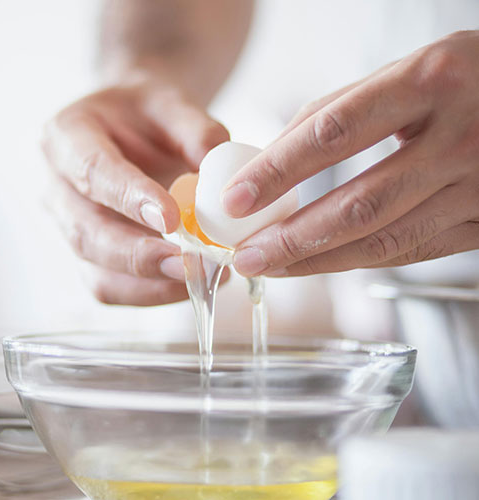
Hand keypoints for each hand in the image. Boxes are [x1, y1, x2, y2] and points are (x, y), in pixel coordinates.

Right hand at [42, 76, 229, 304]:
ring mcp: (68, 226)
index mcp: (65, 136)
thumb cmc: (145, 113)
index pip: (91, 170)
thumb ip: (194, 128)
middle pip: (85, 232)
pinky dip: (149, 293)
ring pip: (94, 269)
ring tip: (198, 278)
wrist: (131, 128)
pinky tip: (188, 284)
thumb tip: (217, 164)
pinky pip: (110, 286)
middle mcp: (56, 186)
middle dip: (136, 254)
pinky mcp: (88, 255)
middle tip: (185, 263)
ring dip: (146, 282)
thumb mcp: (170, 101)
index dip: (127, 197)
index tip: (170, 218)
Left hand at [222, 30, 478, 276]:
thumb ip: (340, 111)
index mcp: (430, 81)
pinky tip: (319, 263)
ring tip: (270, 266)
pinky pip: (411, 251)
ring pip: (385, 240)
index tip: (235, 199)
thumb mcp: (406, 71)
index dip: (278, 171)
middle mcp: (461, 136)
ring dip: (317, 261)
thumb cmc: (464, 79)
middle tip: (245, 254)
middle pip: (359, 203)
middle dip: (291, 238)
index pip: (334, 132)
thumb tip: (271, 159)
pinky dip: (357, 261)